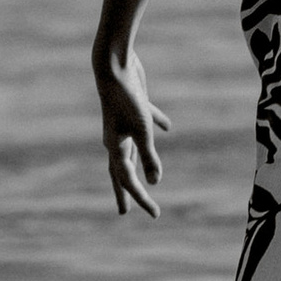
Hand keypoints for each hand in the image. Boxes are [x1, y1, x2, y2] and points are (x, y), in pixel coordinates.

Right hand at [96, 40, 169, 219]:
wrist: (113, 66)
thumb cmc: (126, 99)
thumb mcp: (141, 130)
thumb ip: (148, 156)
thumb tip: (154, 182)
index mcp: (115, 147)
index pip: (129, 180)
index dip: (142, 198)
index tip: (155, 214)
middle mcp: (116, 139)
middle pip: (122, 171)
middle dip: (126, 192)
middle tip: (124, 211)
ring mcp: (124, 124)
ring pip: (132, 150)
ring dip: (138, 165)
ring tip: (143, 176)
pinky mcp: (135, 109)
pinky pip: (147, 122)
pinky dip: (157, 125)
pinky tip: (167, 127)